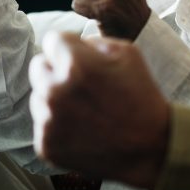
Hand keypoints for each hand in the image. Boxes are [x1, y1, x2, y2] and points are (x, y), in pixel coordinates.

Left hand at [29, 32, 170, 189]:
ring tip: (85, 111)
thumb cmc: (141, 97)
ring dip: (55, 100)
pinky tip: (82, 130)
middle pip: (38, 66)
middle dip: (56, 71)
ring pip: (38, 97)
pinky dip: (58, 127)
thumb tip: (71, 44)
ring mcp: (48, 120)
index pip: (51, 41)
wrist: (152, 148)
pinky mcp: (46, 145)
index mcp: (75, 64)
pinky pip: (42, 125)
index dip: (68, 48)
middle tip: (80, 85)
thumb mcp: (127, 53)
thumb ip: (92, 41)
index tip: (79, 59)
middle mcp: (55, 91)